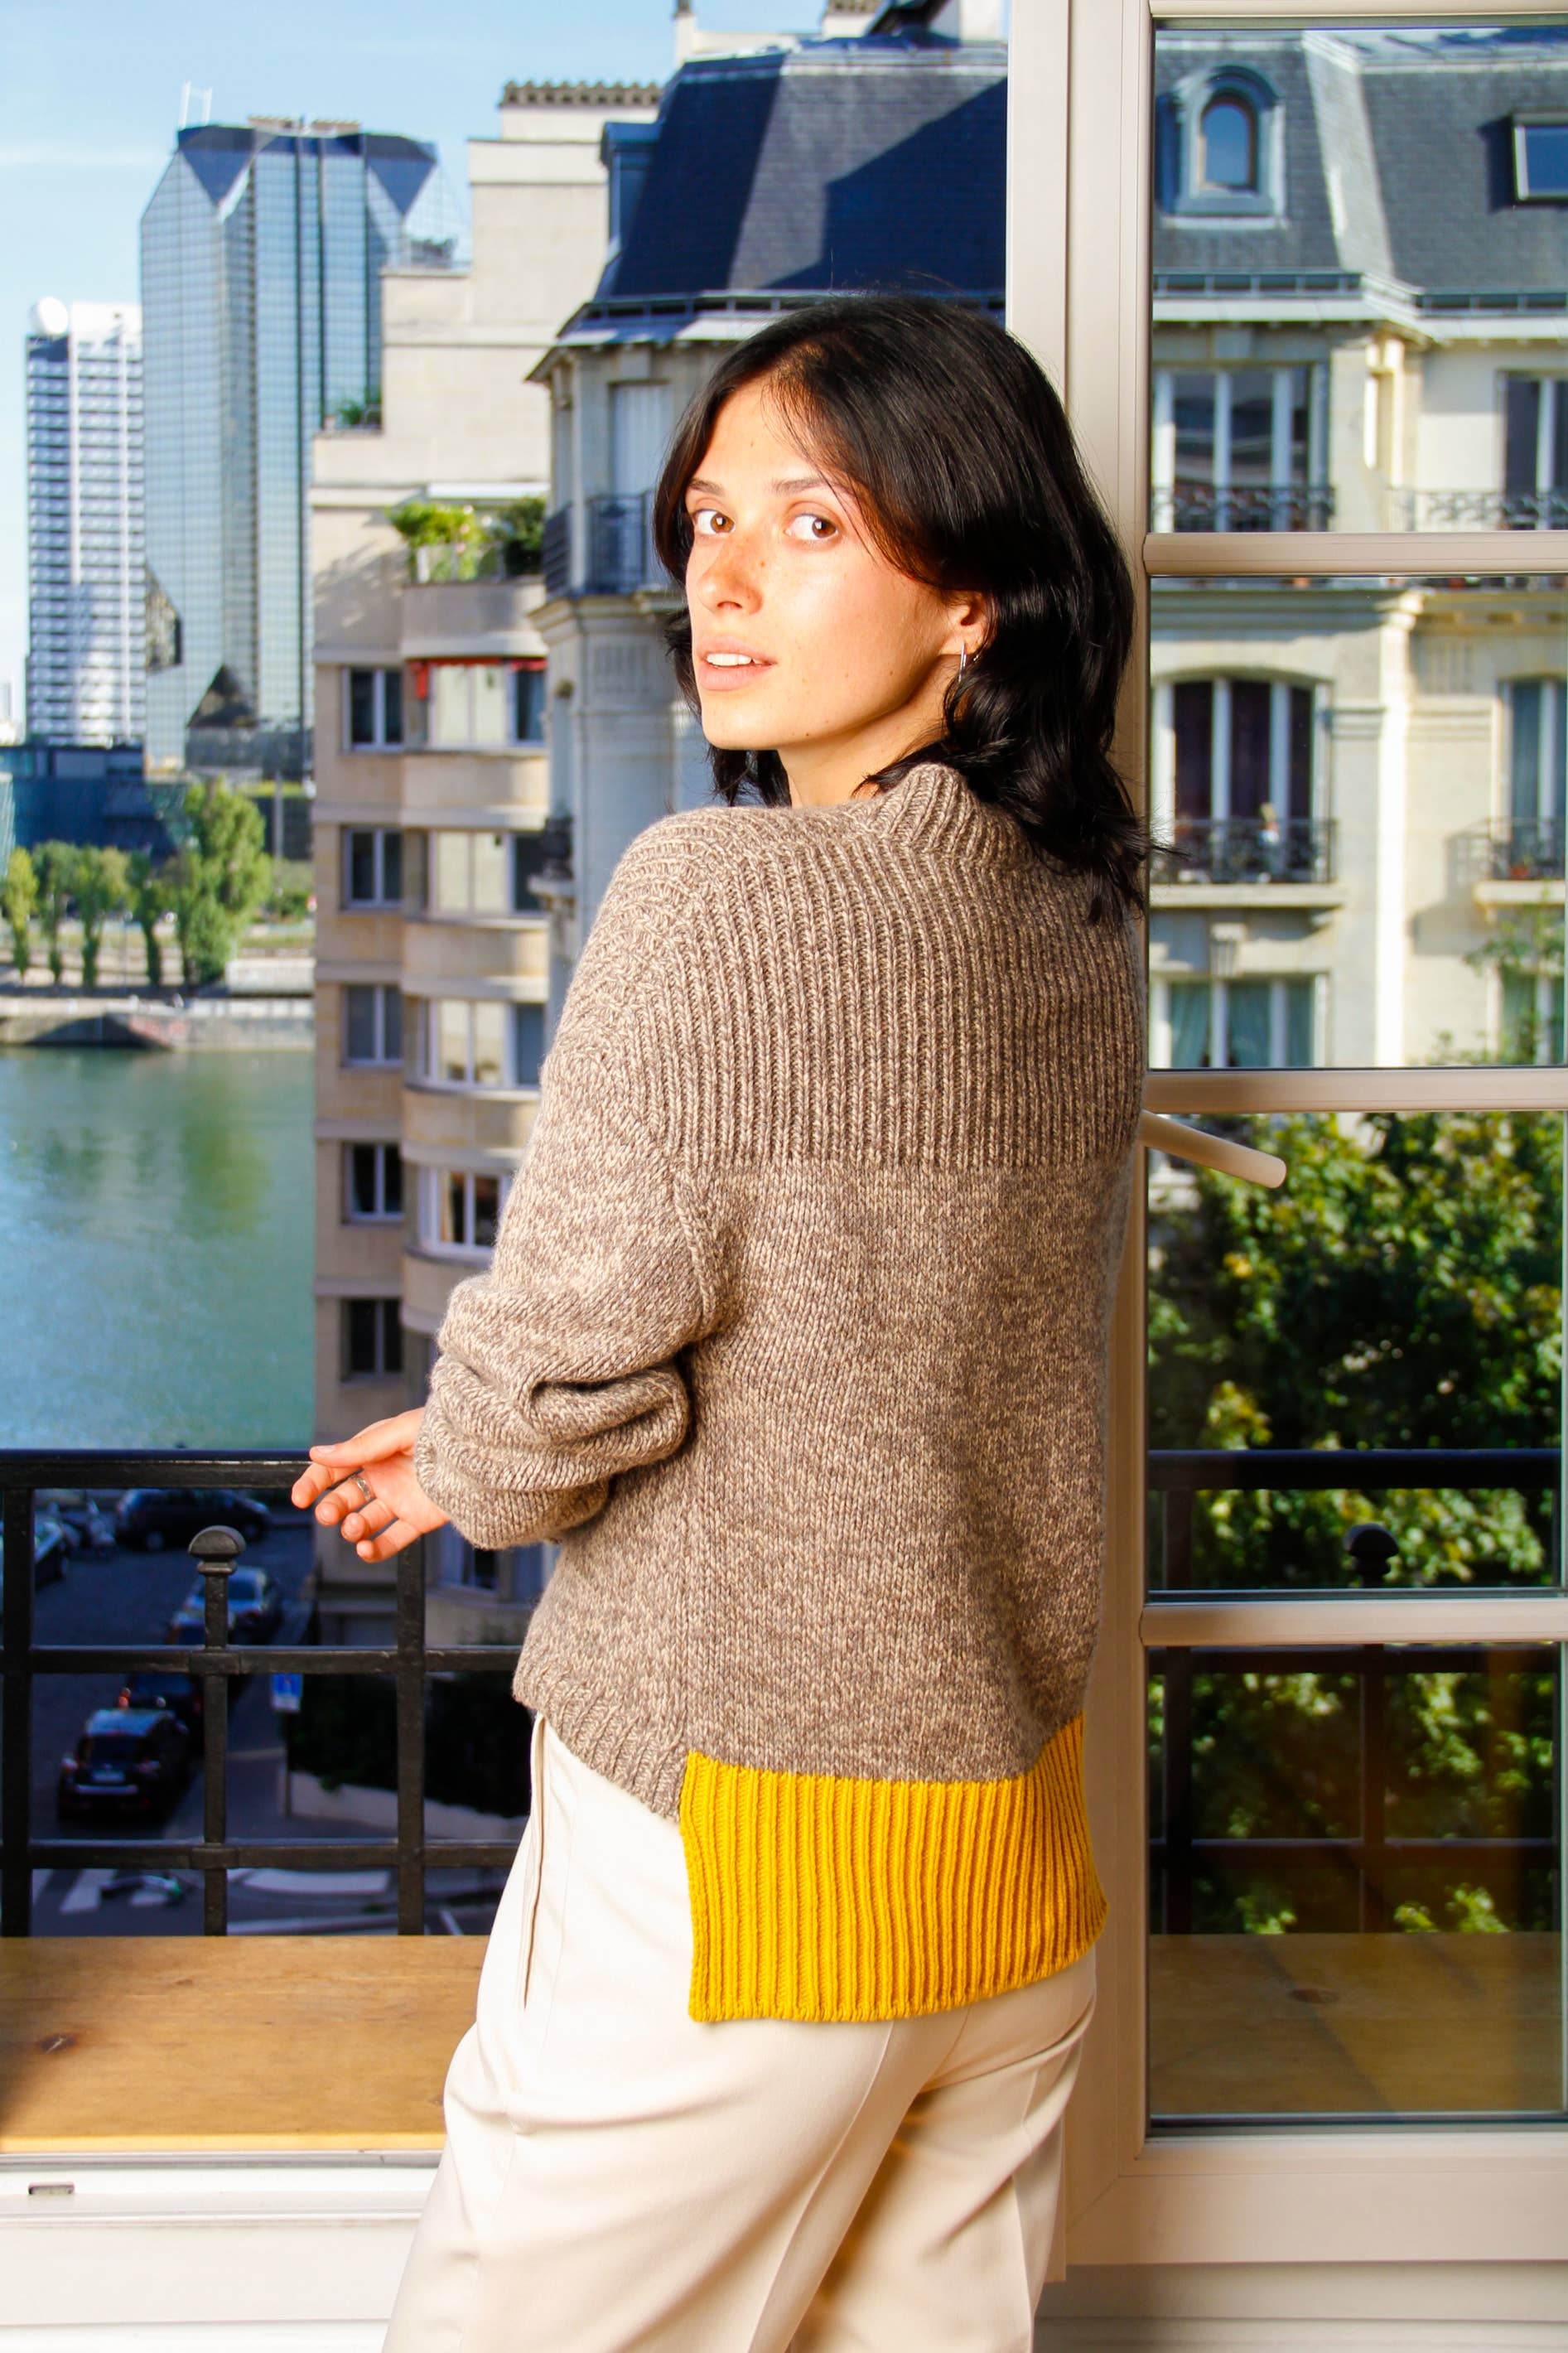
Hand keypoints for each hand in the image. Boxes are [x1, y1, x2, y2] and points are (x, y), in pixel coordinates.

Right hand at [291, 1409, 449, 1561]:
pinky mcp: (418, 1521)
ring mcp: (400, 1500)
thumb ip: (360, 1447)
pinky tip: (365, 1549)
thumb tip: (317, 1453)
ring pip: (364, 1521)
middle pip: (345, 1498)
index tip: (299, 1498)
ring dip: (352, 1528)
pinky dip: (375, 1549)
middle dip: (331, 1508)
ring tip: (354, 1528)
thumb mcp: (399, 1432)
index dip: (314, 1483)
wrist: (485, 1453)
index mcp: (375, 1451)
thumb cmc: (445, 1431)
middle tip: (329, 1514)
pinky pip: (391, 1540)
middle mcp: (384, 1476)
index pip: (335, 1469)